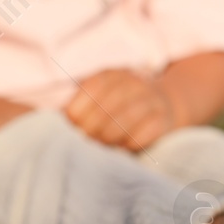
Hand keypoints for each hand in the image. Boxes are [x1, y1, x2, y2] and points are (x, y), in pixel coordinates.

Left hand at [63, 68, 177, 151]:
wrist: (168, 103)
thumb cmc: (124, 105)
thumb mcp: (104, 95)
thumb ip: (80, 106)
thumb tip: (55, 121)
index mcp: (114, 74)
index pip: (92, 89)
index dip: (77, 111)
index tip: (70, 128)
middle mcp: (134, 83)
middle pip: (107, 108)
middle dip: (91, 129)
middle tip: (82, 143)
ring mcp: (152, 100)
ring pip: (125, 121)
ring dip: (108, 138)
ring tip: (100, 147)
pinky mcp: (165, 120)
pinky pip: (144, 134)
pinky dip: (130, 144)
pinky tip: (122, 149)